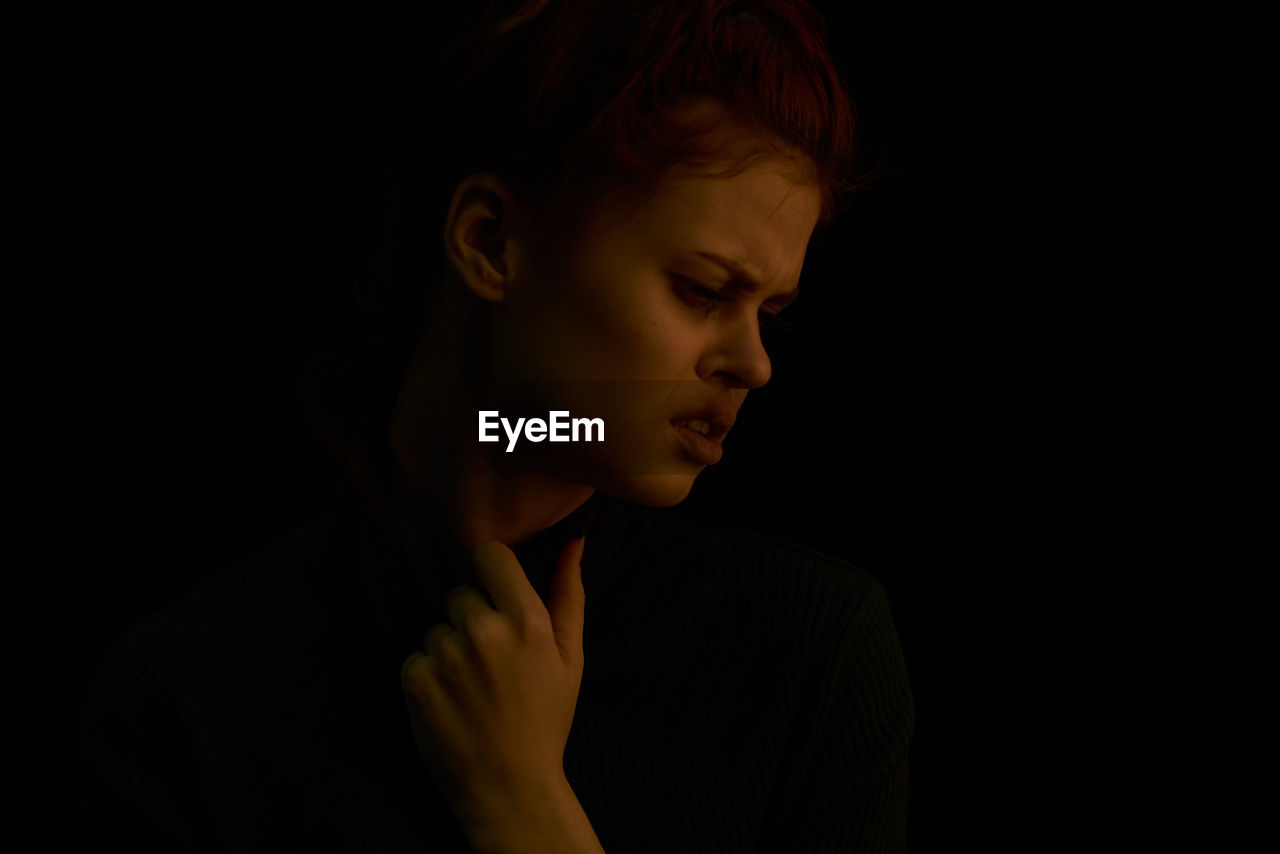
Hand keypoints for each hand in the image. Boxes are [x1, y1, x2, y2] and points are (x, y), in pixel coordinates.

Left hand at [400, 534, 587, 832]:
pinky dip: (427, 677)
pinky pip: (415, 657)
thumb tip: (574, 541)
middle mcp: (484, 632)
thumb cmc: (544, 719)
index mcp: (526, 620)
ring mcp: (447, 656)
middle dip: (472, 620)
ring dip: (448, 650)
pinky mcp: (416, 681)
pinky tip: (451, 703)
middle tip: (490, 663)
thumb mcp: (570, 658)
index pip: (490, 556)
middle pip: (460, 595)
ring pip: (437, 628)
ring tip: (471, 689)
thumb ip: (569, 595)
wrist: (509, 786)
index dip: (491, 574)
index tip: (496, 599)